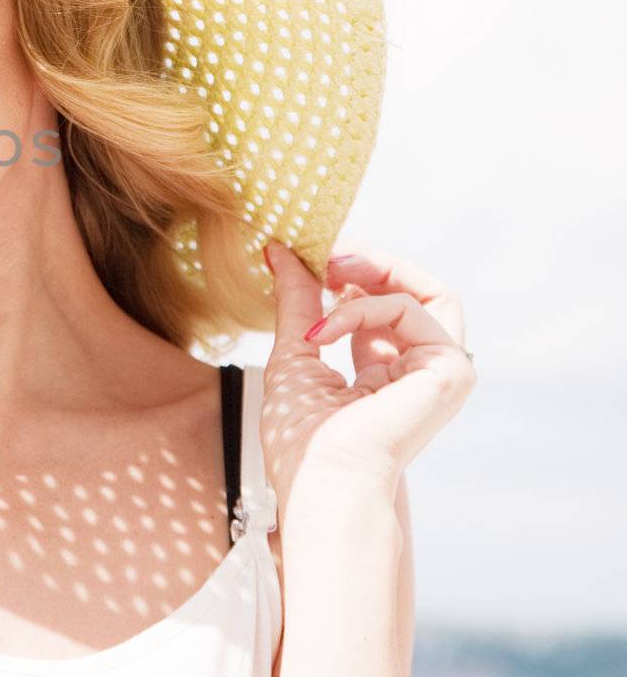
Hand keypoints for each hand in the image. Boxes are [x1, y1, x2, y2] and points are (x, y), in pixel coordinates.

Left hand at [259, 239, 476, 501]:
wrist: (321, 479)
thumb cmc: (303, 437)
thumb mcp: (297, 350)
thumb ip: (298, 300)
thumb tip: (279, 250)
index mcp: (390, 374)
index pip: (388, 308)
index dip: (355, 277)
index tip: (314, 260)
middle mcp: (423, 372)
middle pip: (423, 291)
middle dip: (374, 263)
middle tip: (328, 255)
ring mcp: (443, 372)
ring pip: (430, 292)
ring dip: (373, 273)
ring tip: (327, 276)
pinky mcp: (452, 371)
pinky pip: (412, 310)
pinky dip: (363, 308)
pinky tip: (325, 331)